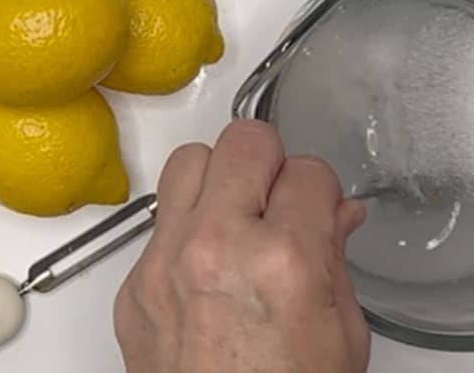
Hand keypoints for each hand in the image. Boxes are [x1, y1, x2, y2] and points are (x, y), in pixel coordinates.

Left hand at [113, 120, 368, 372]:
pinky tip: (208, 266)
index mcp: (283, 260)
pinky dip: (186, 231)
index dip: (322, 190)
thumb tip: (337, 213)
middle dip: (271, 163)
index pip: (309, 169)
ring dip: (219, 178)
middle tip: (279, 198)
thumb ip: (334, 257)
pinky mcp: (132, 286)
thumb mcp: (341, 333)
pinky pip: (158, 222)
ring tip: (238, 215)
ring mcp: (165, 265)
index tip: (320, 208)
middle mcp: (217, 249)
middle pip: (244, 141)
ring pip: (187, 162)